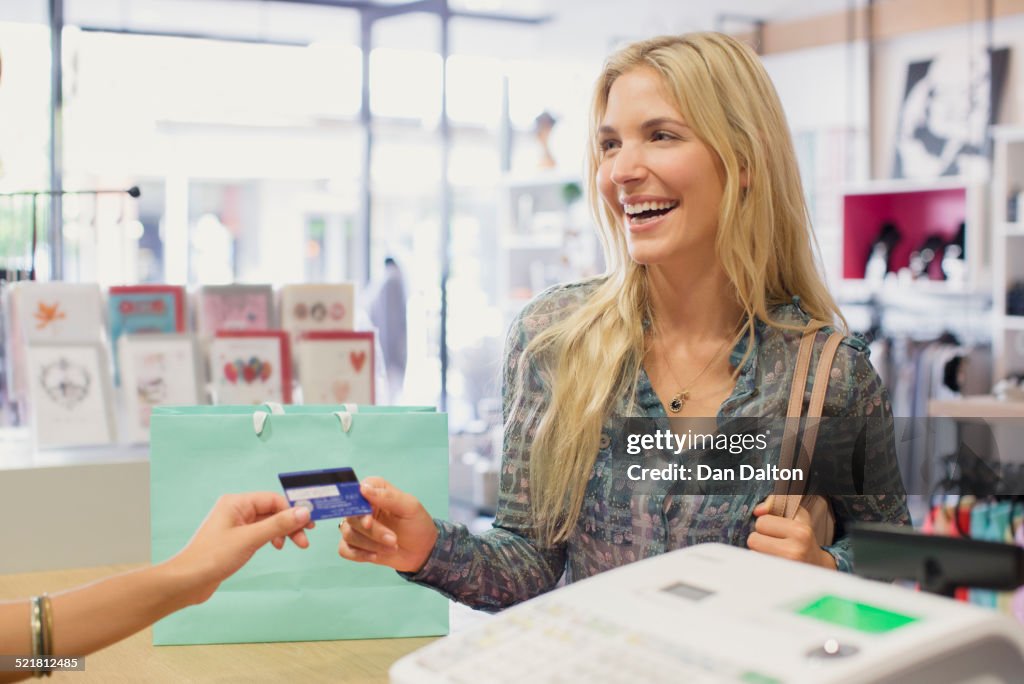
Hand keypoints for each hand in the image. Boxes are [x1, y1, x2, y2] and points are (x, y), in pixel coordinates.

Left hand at [167, 492, 314, 604]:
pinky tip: (276, 547)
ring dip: (283, 532)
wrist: (187, 582)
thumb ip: (278, 524)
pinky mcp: (235, 540)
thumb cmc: (212, 557)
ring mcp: (235, 525)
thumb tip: (304, 512)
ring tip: (295, 545)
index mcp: (236, 503)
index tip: (308, 524)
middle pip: (272, 510)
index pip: (272, 500)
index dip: (292, 510)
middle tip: (304, 539)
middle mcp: (236, 510)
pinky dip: (272, 538)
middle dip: (290, 523)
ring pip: (268, 523)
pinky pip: (260, 533)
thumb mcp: (250, 539)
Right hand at [338, 477, 437, 572]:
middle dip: (373, 532)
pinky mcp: (355, 545)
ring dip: (371, 544)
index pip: (356, 492)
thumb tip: (363, 489)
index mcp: (374, 492)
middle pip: (352, 517)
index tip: (369, 520)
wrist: (421, 551)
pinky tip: (376, 556)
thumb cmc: (417, 524)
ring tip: (392, 547)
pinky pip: (344, 549)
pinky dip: (360, 555)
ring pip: (349, 534)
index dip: (359, 506)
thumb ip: (388, 496)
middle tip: (393, 539)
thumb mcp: (410, 507)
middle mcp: (362, 508)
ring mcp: (357, 527)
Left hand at [746, 501, 836, 569]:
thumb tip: (758, 511)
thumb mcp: (797, 515)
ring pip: (752, 554)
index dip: (766, 525)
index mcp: (800, 532)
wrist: (817, 565)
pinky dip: (760, 564)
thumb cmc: (803, 537)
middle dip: (760, 539)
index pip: (761, 522)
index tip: (777, 530)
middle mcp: (794, 552)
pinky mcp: (778, 581)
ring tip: (775, 553)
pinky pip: (755, 567)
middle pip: (753, 540)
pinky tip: (772, 563)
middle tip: (774, 542)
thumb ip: (775, 504)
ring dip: (759, 553)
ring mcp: (786, 569)